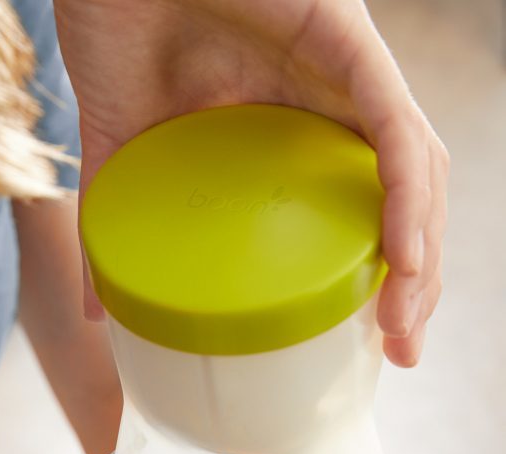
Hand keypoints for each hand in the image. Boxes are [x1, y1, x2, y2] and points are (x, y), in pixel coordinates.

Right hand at [54, 0, 448, 365]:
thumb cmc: (115, 29)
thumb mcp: (122, 160)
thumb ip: (115, 233)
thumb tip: (98, 313)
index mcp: (292, 134)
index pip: (366, 215)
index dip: (382, 281)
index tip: (373, 345)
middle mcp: (332, 106)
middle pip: (407, 202)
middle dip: (415, 283)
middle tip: (398, 350)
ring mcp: (344, 71)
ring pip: (417, 171)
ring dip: (424, 254)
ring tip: (402, 325)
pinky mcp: (344, 36)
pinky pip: (396, 125)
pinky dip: (407, 195)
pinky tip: (406, 257)